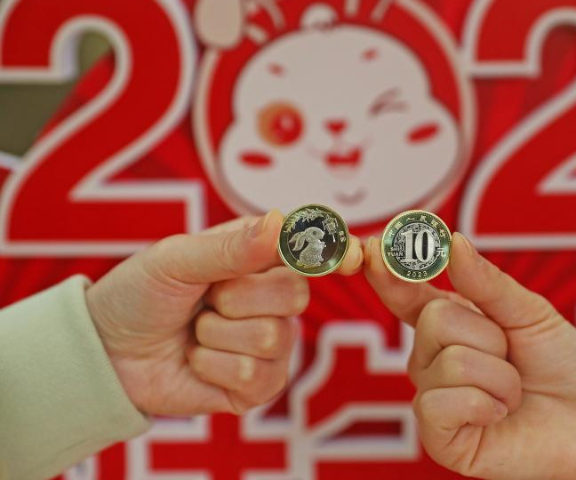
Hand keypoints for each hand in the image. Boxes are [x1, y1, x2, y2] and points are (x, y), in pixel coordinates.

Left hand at [87, 211, 362, 415]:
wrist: (106, 353)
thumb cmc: (139, 295)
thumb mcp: (176, 259)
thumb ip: (231, 247)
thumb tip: (284, 222)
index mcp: (258, 258)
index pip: (310, 250)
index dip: (335, 251)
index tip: (351, 254)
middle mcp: (271, 298)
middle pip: (294, 294)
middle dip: (236, 297)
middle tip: (206, 298)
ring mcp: (269, 343)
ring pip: (272, 337)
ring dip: (215, 336)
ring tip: (195, 332)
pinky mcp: (258, 385)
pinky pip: (258, 376)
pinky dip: (215, 368)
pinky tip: (200, 362)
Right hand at [364, 234, 575, 478]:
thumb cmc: (562, 364)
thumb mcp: (529, 312)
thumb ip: (486, 282)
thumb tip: (451, 242)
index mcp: (450, 322)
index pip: (406, 293)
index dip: (387, 270)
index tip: (371, 246)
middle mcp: (432, 358)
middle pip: (435, 320)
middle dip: (489, 336)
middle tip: (512, 356)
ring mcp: (433, 397)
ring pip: (447, 362)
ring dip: (498, 376)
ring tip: (513, 392)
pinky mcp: (439, 437)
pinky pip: (438, 405)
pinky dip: (484, 405)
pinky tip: (499, 414)